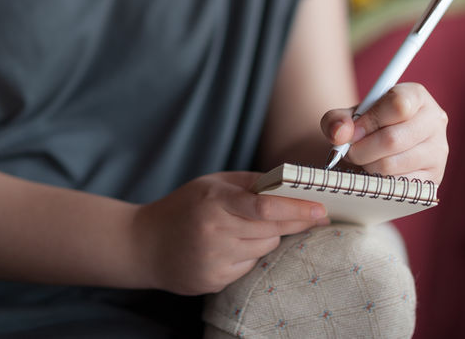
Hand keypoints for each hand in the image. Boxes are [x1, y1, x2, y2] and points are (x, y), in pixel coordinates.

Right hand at [132, 171, 328, 295]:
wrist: (143, 245)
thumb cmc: (182, 207)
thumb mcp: (211, 184)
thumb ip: (250, 182)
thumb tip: (290, 184)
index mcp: (214, 202)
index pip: (264, 207)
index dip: (297, 209)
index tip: (321, 209)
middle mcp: (214, 233)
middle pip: (270, 230)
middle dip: (290, 222)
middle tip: (311, 215)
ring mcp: (214, 260)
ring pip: (263, 249)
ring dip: (266, 237)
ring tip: (246, 228)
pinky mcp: (214, 281)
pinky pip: (249, 267)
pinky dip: (248, 255)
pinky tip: (230, 246)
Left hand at [320, 82, 448, 182]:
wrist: (375, 150)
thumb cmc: (365, 127)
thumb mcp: (348, 117)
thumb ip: (337, 120)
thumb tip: (340, 134)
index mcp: (415, 95)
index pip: (398, 105)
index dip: (369, 121)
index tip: (353, 132)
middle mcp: (434, 120)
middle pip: (392, 139)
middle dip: (362, 149)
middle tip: (350, 152)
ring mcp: (438, 150)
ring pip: (392, 165)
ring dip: (368, 166)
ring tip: (363, 160)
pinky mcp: (434, 177)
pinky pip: (398, 186)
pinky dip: (379, 182)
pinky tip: (376, 173)